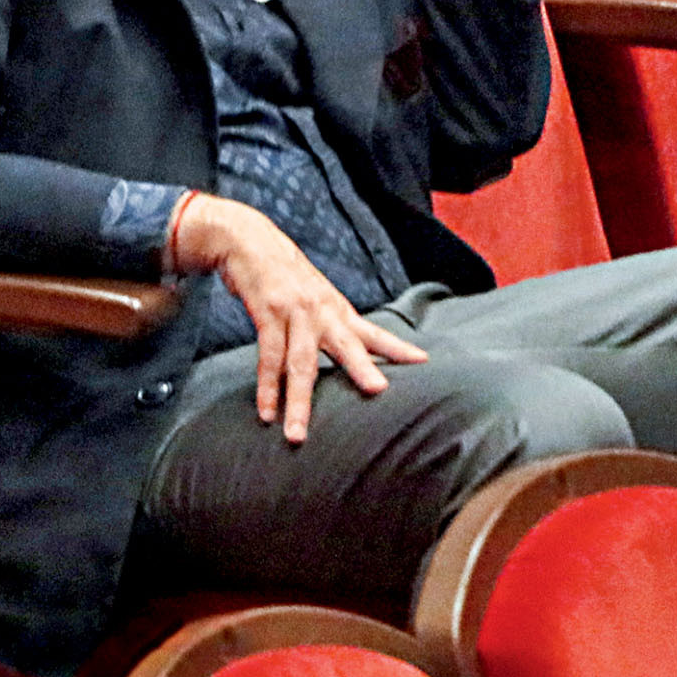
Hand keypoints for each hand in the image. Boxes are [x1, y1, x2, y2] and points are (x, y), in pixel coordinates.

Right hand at [173, 193, 427, 441]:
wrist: (252, 241)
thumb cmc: (288, 278)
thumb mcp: (318, 297)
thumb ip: (334, 326)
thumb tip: (353, 355)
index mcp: (338, 311)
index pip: (374, 332)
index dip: (398, 348)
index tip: (424, 361)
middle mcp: (322, 312)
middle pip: (346, 346)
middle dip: (361, 369)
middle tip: (379, 391)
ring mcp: (295, 312)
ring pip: (300, 363)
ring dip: (298, 402)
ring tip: (297, 435)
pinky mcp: (268, 312)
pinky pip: (268, 356)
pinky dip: (267, 388)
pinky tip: (267, 413)